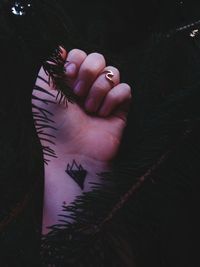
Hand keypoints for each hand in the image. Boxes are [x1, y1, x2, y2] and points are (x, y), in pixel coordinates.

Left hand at [32, 48, 131, 162]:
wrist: (74, 152)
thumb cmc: (55, 125)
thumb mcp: (42, 93)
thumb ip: (49, 67)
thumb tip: (61, 49)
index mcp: (70, 81)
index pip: (79, 54)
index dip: (75, 61)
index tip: (68, 77)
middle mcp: (88, 87)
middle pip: (98, 57)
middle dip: (88, 73)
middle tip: (78, 95)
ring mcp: (105, 97)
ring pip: (113, 72)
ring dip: (99, 90)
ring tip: (90, 109)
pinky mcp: (120, 108)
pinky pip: (125, 89)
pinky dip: (113, 100)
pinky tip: (103, 115)